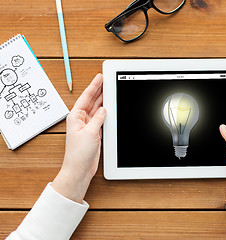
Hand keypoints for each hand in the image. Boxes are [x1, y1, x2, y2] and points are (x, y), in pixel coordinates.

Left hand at [52, 73, 105, 202]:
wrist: (79, 168)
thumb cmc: (79, 153)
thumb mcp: (90, 132)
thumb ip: (98, 118)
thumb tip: (103, 109)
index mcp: (75, 117)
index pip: (86, 97)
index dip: (94, 86)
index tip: (99, 77)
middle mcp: (81, 120)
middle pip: (92, 101)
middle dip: (99, 91)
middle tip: (106, 80)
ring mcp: (88, 126)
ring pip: (97, 109)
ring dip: (103, 101)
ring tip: (110, 91)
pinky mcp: (94, 132)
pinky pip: (101, 119)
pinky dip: (106, 113)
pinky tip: (110, 108)